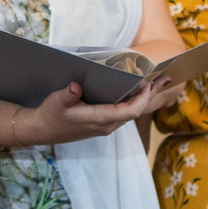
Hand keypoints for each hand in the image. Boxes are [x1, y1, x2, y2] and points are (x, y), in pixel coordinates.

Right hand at [19, 77, 170, 145]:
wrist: (42, 131)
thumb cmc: (50, 115)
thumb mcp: (56, 102)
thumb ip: (67, 94)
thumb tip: (76, 86)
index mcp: (99, 120)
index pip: (130, 111)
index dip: (143, 98)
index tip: (150, 83)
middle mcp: (107, 125)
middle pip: (136, 110)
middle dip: (151, 94)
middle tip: (165, 78)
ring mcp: (106, 125)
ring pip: (132, 111)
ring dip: (144, 97)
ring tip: (157, 81)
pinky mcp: (103, 123)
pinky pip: (125, 112)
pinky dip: (134, 100)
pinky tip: (137, 89)